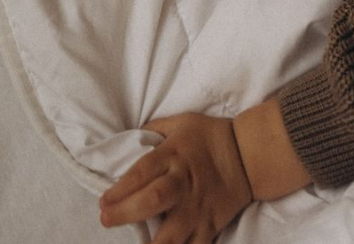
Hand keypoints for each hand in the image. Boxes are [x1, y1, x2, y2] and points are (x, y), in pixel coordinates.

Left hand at [99, 113, 251, 243]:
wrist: (250, 154)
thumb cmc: (211, 136)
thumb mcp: (183, 122)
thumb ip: (156, 129)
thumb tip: (131, 135)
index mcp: (174, 155)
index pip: (142, 172)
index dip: (120, 188)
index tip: (103, 200)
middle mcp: (183, 183)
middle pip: (152, 200)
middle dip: (125, 213)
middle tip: (106, 219)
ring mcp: (197, 208)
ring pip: (171, 234)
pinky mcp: (209, 225)